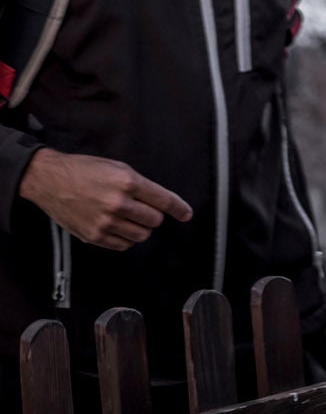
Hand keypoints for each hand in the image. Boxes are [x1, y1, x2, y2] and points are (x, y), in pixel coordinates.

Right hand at [20, 150, 192, 250]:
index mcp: (128, 182)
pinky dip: (125, 239)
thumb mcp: (118, 168)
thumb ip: (140, 185)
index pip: (163, 200)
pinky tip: (118, 228)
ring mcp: (105, 222)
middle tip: (143, 209)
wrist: (50, 180)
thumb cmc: (84, 170)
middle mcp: (118, 204)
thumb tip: (160, 201)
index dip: (179, 208)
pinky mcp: (93, 236)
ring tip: (129, 218)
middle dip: (153, 216)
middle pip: (154, 221)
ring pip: (141, 235)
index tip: (186, 214)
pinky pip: (122, 245)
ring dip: (140, 228)